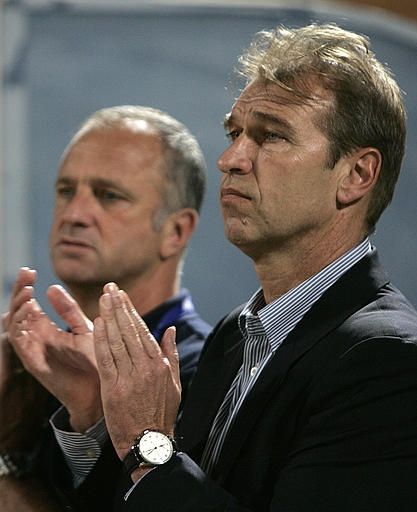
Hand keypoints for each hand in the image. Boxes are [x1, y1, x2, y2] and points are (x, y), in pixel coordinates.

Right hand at [9, 283, 101, 432]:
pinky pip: (18, 342)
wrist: (101, 387)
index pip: (28, 304)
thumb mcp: (82, 327)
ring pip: (14, 325)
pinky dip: (19, 326)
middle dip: (19, 291)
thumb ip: (68, 309)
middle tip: (25, 275)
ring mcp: (33, 350)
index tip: (29, 270)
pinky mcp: (33, 362)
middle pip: (18, 311)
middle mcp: (36, 338)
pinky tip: (29, 311)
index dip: (25, 287)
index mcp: (46, 329)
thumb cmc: (95, 359)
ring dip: (18, 306)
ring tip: (28, 292)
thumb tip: (51, 287)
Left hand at [94, 282, 180, 460]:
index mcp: (160, 364)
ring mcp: (129, 377)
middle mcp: (145, 367)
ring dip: (109, 317)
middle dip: (118, 307)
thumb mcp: (175, 383)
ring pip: (117, 340)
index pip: (142, 330)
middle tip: (110, 288)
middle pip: (129, 330)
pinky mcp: (113, 388)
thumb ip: (171, 353)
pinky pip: (106, 358)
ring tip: (103, 299)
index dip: (131, 311)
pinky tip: (96, 323)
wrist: (149, 441)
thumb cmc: (162, 412)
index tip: (122, 296)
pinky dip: (101, 339)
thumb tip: (170, 330)